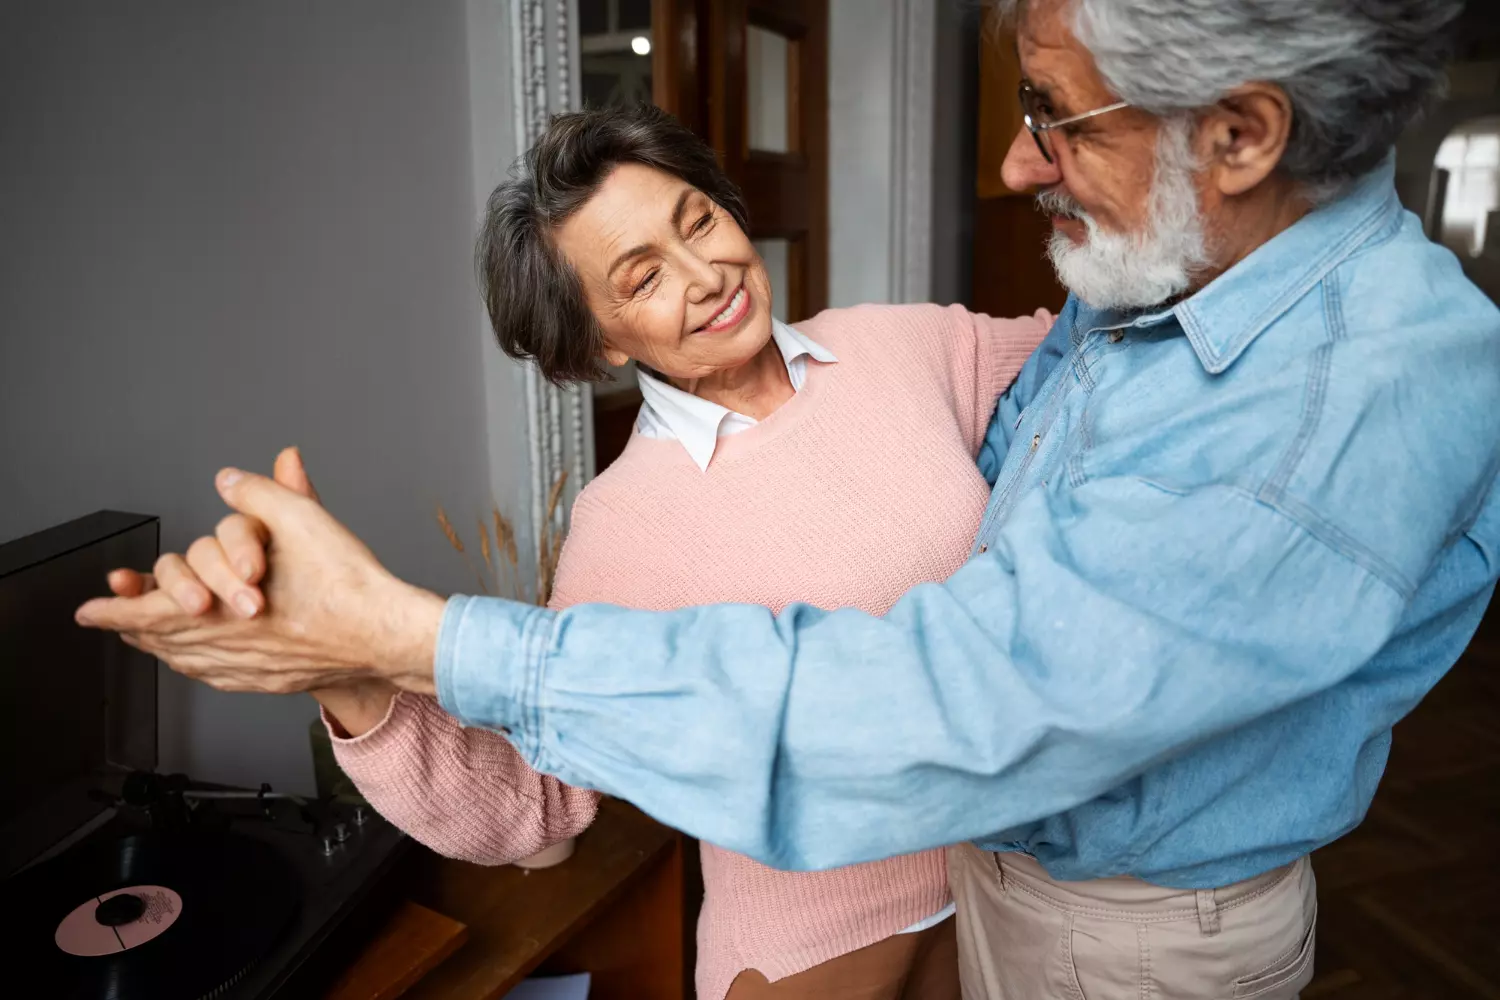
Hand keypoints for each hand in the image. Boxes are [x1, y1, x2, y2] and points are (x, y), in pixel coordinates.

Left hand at [76, 448, 444, 695]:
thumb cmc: (349, 585)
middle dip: (132, 626)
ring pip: (186, 660)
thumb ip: (261, 495)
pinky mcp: (269, 680)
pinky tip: (198, 659)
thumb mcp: (303, 520)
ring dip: (160, 647)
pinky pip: (216, 676)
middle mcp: (227, 646)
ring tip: (145, 638)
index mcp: (222, 608)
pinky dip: (195, 665)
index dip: (114, 609)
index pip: (148, 611)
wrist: (385, 634)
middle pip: (161, 640)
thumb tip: (229, 481)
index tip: (88, 609)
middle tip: (112, 619)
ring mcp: (247, 668)